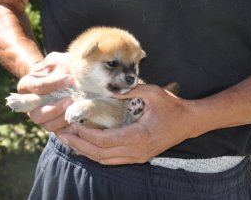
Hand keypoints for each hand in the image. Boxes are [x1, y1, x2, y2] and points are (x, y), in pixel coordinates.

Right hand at [17, 52, 74, 131]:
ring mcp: (41, 116)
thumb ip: (58, 66)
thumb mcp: (57, 61)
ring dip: (60, 118)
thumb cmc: (59, 67)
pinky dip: (67, 128)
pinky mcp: (53, 124)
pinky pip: (58, 132)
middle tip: (70, 99)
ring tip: (74, 108)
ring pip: (46, 125)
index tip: (70, 79)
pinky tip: (77, 120)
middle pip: (35, 113)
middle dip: (53, 108)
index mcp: (26, 86)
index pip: (36, 87)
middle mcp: (29, 105)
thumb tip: (67, 75)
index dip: (52, 84)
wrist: (66, 78)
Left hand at [57, 84, 196, 164]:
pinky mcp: (138, 156)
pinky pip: (112, 159)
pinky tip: (87, 146)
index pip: (104, 140)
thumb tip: (107, 90)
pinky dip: (97, 154)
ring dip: (85, 151)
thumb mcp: (151, 93)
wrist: (189, 122)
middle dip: (79, 145)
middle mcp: (136, 151)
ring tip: (69, 141)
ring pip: (104, 160)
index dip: (86, 134)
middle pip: (100, 154)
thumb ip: (128, 91)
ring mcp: (137, 156)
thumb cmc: (172, 107)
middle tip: (61, 136)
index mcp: (138, 136)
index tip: (73, 123)